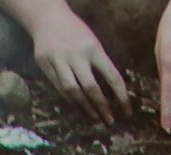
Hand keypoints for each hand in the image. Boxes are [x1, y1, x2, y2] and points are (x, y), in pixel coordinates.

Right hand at [29, 4, 130, 120]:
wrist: (46, 16)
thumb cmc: (76, 33)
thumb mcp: (94, 43)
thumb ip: (102, 65)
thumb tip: (114, 93)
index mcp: (93, 48)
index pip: (112, 77)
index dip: (122, 97)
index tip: (127, 112)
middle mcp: (75, 54)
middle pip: (90, 87)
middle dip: (102, 107)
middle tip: (110, 121)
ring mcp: (57, 59)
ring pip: (72, 90)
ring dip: (85, 106)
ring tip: (94, 117)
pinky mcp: (44, 63)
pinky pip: (58, 86)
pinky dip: (69, 98)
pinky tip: (78, 105)